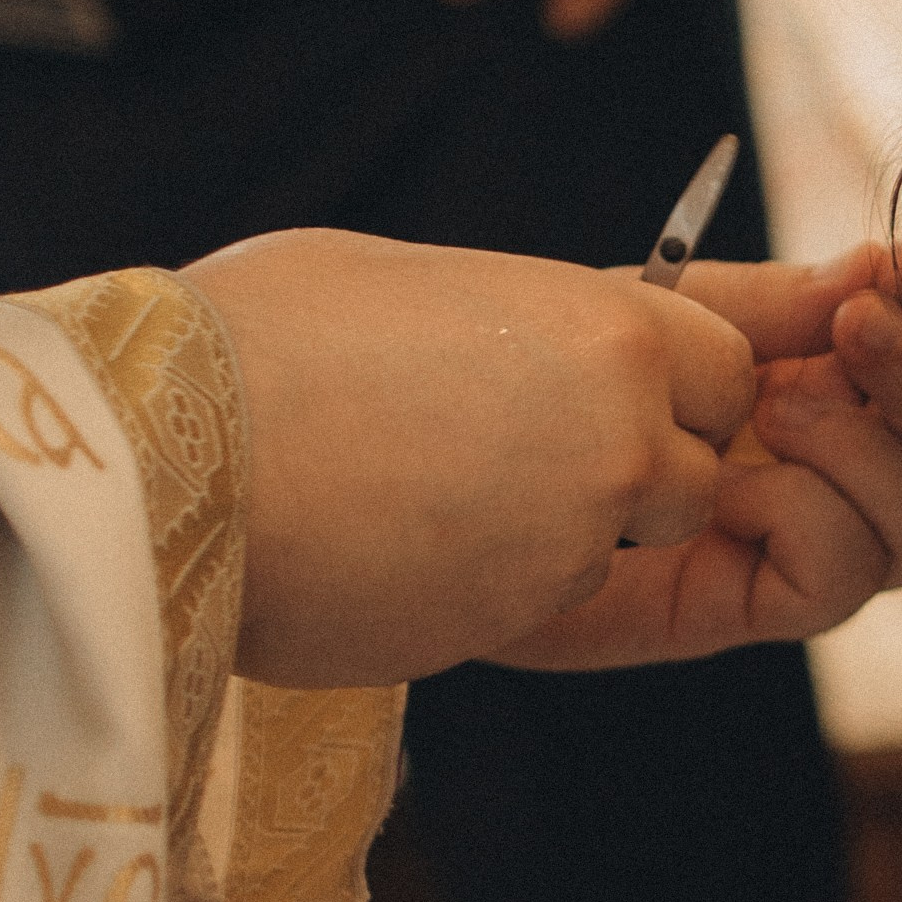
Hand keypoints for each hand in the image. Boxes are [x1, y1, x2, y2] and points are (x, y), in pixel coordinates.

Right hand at [181, 229, 763, 686]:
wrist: (171, 457)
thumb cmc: (268, 344)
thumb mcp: (421, 283)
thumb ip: (532, 319)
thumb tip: (556, 332)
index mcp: (607, 327)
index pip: (730, 368)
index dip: (688, 387)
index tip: (636, 392)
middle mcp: (624, 433)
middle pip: (701, 469)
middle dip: (648, 467)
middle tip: (530, 448)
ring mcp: (579, 536)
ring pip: (627, 544)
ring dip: (570, 531)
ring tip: (443, 488)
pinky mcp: (522, 618)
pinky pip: (548, 600)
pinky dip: (499, 579)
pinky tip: (405, 542)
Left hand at [490, 249, 901, 667]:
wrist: (459, 470)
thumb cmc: (558, 382)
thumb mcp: (672, 315)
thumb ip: (777, 299)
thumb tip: (885, 261)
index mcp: (828, 389)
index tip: (883, 293)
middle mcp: (832, 471)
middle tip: (850, 337)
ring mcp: (801, 542)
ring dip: (859, 458)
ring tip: (770, 413)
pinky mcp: (753, 604)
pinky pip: (838, 578)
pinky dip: (799, 519)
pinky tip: (727, 492)